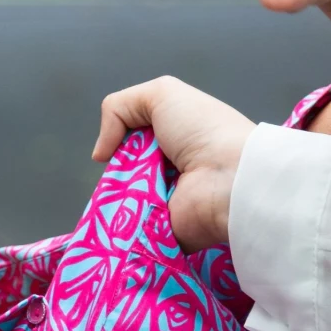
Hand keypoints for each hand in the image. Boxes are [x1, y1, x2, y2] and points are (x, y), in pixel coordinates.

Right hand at [93, 77, 254, 252]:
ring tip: (122, 196)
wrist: (230, 179)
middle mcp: (167, 174)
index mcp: (171, 143)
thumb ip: (118, 109)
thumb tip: (100, 154)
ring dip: (114, 201)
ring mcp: (162, 206)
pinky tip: (119, 221)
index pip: (129, 147)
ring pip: (119, 206)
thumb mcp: (161, 95)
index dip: (119, 145)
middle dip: (115, 175)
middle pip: (120, 177)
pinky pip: (127, 233)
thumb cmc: (203, 131)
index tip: (118, 148)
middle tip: (123, 173)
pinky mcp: (159, 235)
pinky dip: (118, 229)